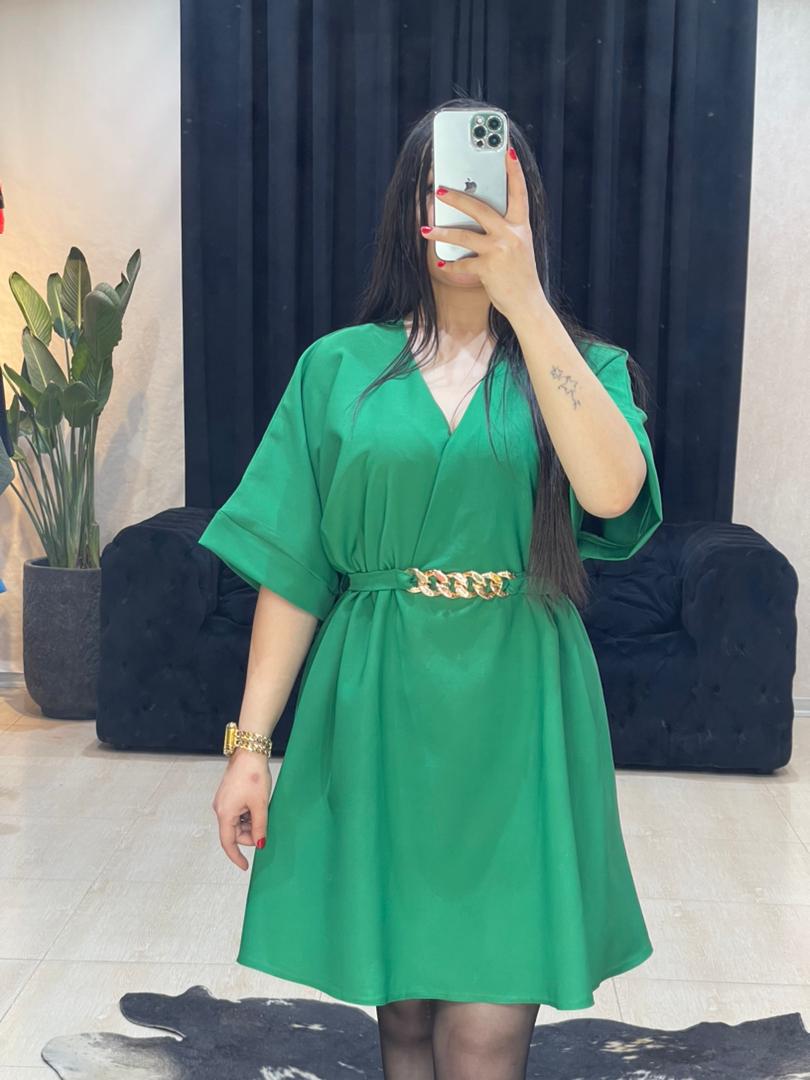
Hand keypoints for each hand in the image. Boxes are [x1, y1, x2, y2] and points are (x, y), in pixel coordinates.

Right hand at [212, 750, 271, 870]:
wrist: (249, 752)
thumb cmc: (253, 776)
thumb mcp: (260, 805)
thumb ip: (259, 827)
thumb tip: (260, 844)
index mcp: (225, 814)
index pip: (228, 843)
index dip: (237, 856)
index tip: (245, 867)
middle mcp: (220, 809)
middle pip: (234, 833)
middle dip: (250, 834)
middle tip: (265, 825)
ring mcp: (223, 802)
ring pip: (236, 822)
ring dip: (249, 822)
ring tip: (261, 808)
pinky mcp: (227, 795)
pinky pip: (236, 813)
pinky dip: (247, 814)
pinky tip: (256, 804)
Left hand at [421, 145, 547, 322]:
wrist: (528, 304)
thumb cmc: (520, 275)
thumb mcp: (518, 247)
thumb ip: (503, 231)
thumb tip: (474, 219)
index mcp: (521, 226)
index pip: (519, 192)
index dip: (513, 171)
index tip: (507, 151)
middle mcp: (511, 234)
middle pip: (480, 209)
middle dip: (457, 198)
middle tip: (439, 190)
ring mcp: (499, 251)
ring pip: (463, 235)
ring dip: (441, 233)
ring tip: (425, 230)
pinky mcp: (488, 268)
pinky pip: (462, 263)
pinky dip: (450, 265)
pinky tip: (441, 264)